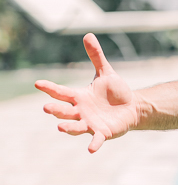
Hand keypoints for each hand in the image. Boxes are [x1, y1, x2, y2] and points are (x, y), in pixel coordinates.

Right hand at [35, 33, 141, 152]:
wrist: (132, 106)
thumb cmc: (115, 91)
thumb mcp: (106, 72)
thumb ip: (96, 56)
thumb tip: (88, 34)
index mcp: (79, 97)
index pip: (62, 92)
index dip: (50, 88)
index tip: (38, 83)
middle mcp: (81, 111)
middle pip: (65, 111)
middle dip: (56, 110)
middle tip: (47, 108)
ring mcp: (90, 123)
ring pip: (75, 126)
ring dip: (68, 128)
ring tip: (60, 127)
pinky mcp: (102, 132)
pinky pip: (96, 139)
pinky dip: (94, 143)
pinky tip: (91, 149)